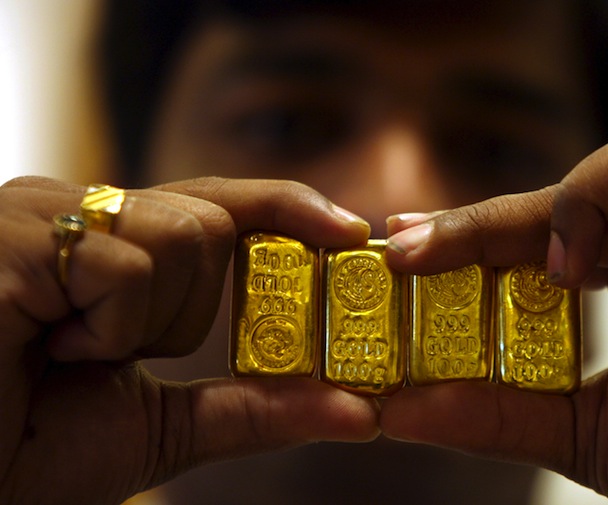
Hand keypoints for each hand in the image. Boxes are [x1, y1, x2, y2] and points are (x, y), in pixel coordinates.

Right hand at [0, 177, 378, 504]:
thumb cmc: (31, 453)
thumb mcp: (165, 425)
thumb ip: (255, 409)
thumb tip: (361, 413)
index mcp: (110, 247)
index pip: (219, 203)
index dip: (288, 209)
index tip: (351, 231)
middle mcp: (77, 213)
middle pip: (211, 222)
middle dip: (192, 308)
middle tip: (119, 353)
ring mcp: (42, 214)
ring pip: (184, 235)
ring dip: (147, 323)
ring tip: (74, 354)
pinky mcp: (15, 233)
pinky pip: (128, 267)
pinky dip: (108, 330)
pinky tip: (49, 349)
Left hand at [381, 114, 607, 503]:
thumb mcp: (578, 434)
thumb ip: (497, 415)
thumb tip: (400, 407)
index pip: (537, 226)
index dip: (468, 227)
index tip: (400, 241)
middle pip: (577, 186)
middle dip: (493, 216)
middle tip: (423, 248)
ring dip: (589, 200)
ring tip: (563, 274)